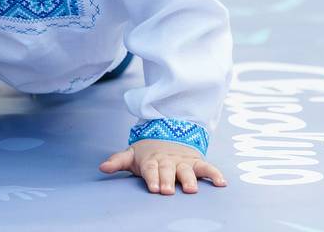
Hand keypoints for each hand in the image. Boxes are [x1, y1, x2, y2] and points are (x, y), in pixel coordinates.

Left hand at [99, 139, 226, 194]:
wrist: (167, 133)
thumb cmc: (147, 153)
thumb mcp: (131, 154)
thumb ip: (117, 161)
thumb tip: (102, 168)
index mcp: (152, 160)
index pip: (151, 169)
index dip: (152, 178)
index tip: (154, 188)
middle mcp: (168, 161)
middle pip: (168, 171)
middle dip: (168, 180)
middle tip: (168, 191)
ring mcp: (183, 162)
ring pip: (187, 170)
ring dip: (189, 179)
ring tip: (191, 190)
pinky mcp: (196, 162)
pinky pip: (207, 167)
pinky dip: (215, 174)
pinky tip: (222, 183)